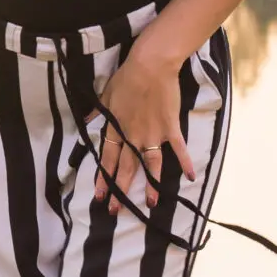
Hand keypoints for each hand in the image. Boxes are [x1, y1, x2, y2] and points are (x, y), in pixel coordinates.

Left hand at [90, 41, 195, 215]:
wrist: (150, 67)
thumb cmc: (126, 78)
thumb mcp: (105, 94)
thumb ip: (97, 111)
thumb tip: (86, 120)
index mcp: (116, 128)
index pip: (108, 159)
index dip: (104, 178)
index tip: (100, 196)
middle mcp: (134, 136)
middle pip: (127, 168)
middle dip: (121, 190)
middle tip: (116, 210)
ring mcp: (154, 134)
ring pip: (151, 165)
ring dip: (151, 185)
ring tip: (151, 204)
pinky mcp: (171, 128)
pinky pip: (179, 149)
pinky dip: (185, 162)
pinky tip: (190, 177)